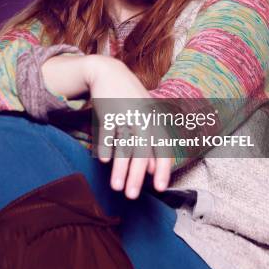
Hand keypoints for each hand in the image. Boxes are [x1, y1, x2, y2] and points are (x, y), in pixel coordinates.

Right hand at [85, 55, 172, 198]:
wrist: (109, 72)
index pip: (163, 147)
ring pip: (124, 145)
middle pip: (142, 151)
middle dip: (137, 175)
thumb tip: (155, 171)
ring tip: (116, 187)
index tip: (160, 188)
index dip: (163, 168)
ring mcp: (125, 113)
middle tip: (132, 196)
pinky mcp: (108, 110)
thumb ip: (151, 143)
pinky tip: (104, 161)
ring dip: (120, 168)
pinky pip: (107, 132)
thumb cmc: (130, 100)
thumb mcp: (145, 118)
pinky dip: (106, 147)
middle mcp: (143, 117)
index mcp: (155, 119)